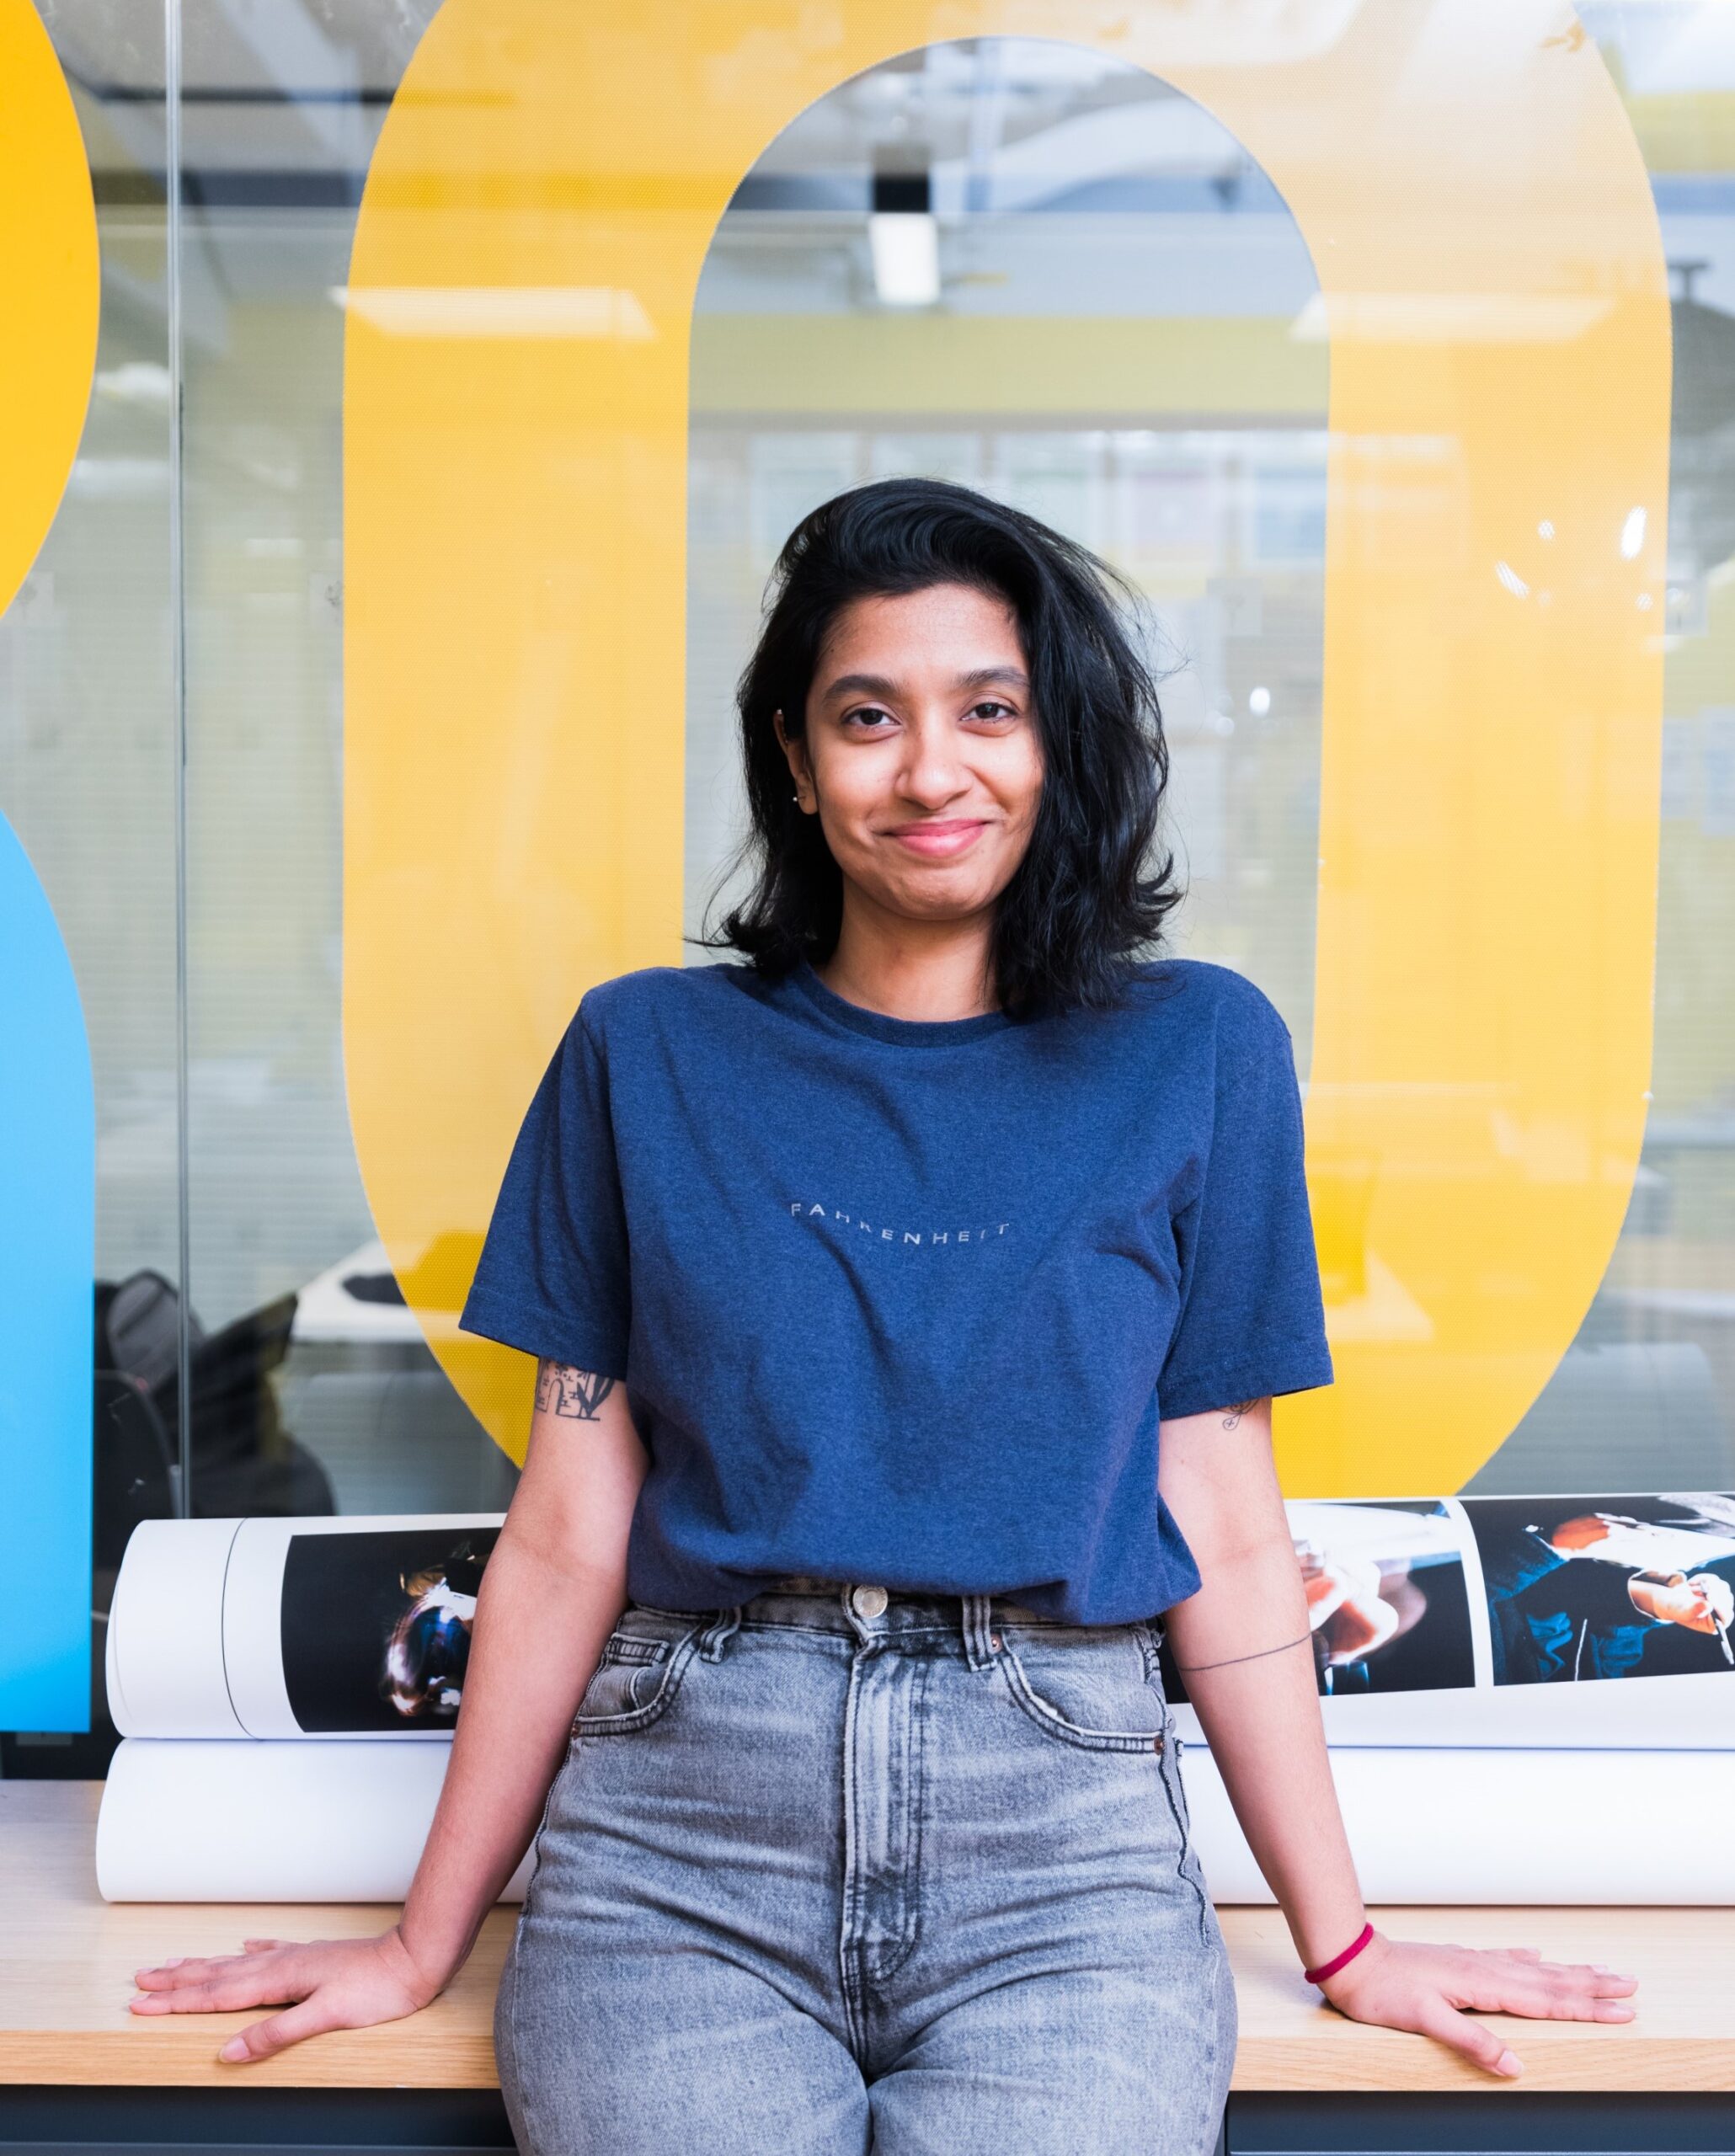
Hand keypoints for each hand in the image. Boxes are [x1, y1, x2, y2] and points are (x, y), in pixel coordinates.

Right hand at [130, 1927, 446, 2064]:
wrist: (414, 1959)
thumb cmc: (377, 1990)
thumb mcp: (326, 2017)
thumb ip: (277, 2033)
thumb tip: (230, 2051)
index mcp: (279, 1980)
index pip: (215, 1995)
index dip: (175, 2002)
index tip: (139, 2004)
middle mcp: (282, 1963)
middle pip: (217, 1974)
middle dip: (176, 1981)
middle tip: (139, 1981)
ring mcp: (297, 1957)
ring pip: (237, 1962)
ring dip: (203, 1965)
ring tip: (174, 1963)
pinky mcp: (314, 1957)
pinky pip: (270, 1952)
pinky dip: (251, 1951)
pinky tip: (245, 1944)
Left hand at [1318, 1931, 1637, 2076]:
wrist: (1352, 1960)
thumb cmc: (1383, 1993)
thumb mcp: (1425, 2021)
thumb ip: (1471, 2041)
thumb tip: (1515, 2065)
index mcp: (1483, 1985)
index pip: (1547, 2001)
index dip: (1588, 2007)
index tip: (1625, 2009)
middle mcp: (1484, 1969)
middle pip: (1551, 1980)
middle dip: (1593, 1985)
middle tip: (1632, 1985)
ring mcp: (1473, 1963)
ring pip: (1534, 1969)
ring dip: (1570, 1972)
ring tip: (1600, 1970)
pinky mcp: (1459, 1962)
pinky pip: (1506, 1960)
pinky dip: (1530, 1961)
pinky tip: (1538, 1957)